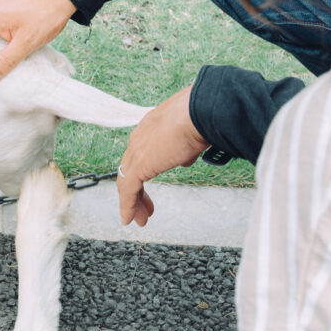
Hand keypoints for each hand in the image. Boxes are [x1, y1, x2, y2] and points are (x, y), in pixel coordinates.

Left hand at [117, 85, 208, 226]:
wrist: (200, 110)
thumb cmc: (203, 116)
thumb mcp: (193, 134)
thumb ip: (186, 148)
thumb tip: (184, 159)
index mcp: (151, 127)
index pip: (141, 153)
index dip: (145, 172)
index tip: (149, 187)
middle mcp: (139, 137)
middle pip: (131, 169)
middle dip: (137, 191)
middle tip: (143, 208)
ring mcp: (137, 150)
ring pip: (128, 181)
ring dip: (133, 202)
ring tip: (139, 219)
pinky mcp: (139, 165)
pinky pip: (128, 190)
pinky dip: (128, 206)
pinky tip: (130, 219)